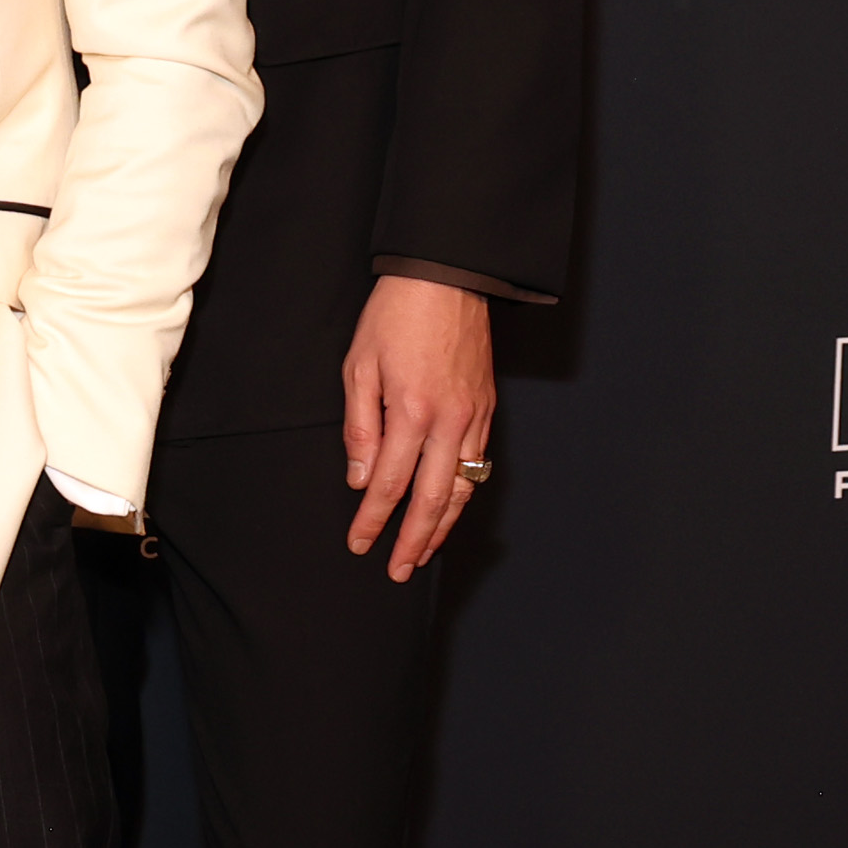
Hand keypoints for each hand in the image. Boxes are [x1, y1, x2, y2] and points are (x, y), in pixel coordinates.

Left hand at [340, 276, 495, 581]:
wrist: (447, 277)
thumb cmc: (395, 316)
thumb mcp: (358, 367)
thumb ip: (359, 428)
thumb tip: (359, 479)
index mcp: (411, 411)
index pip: (388, 483)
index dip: (373, 520)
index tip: (360, 543)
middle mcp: (449, 421)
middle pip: (433, 500)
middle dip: (413, 540)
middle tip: (396, 570)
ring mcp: (474, 417)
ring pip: (463, 489)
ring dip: (443, 527)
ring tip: (423, 552)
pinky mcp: (488, 409)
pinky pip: (478, 465)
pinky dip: (464, 495)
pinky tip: (451, 509)